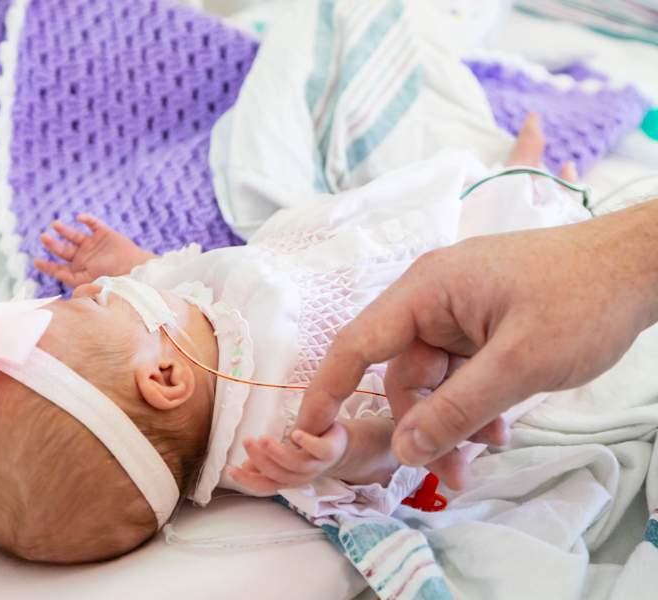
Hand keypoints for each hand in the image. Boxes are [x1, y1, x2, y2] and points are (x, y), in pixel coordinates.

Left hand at [33, 214, 154, 287]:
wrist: (135, 268)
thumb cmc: (114, 278)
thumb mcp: (92, 281)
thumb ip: (75, 279)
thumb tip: (58, 274)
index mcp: (77, 269)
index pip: (57, 267)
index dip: (46, 265)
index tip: (36, 261)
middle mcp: (82, 256)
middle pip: (62, 249)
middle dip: (52, 244)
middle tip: (43, 238)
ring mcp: (91, 243)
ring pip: (73, 235)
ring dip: (63, 229)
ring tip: (55, 225)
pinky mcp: (102, 232)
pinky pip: (91, 223)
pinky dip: (86, 219)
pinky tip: (79, 217)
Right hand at [228, 423, 347, 493]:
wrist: (340, 443)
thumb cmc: (308, 450)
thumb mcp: (286, 457)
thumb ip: (268, 463)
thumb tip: (246, 466)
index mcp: (289, 478)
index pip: (265, 485)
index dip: (248, 480)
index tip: (230, 469)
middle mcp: (302, 475)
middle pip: (278, 474)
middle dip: (260, 459)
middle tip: (246, 441)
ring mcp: (317, 464)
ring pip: (295, 465)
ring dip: (277, 453)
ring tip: (262, 438)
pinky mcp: (329, 451)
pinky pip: (318, 450)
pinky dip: (307, 443)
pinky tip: (294, 434)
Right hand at [294, 200, 657, 489]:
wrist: (641, 267)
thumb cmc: (581, 300)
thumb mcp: (519, 364)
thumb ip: (458, 409)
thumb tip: (406, 449)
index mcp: (426, 290)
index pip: (357, 343)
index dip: (327, 389)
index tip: (309, 433)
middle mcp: (431, 299)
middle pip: (402, 374)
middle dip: (421, 425)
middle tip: (452, 474)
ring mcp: (458, 312)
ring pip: (432, 380)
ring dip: (453, 419)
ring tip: (489, 450)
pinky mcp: (480, 326)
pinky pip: (459, 373)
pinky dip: (472, 403)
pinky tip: (500, 428)